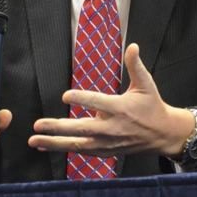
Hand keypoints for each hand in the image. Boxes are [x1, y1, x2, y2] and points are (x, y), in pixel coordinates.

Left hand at [29, 43, 194, 158]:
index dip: (82, 99)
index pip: (98, 102)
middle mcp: (112, 128)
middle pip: (82, 128)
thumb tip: (133, 46)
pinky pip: (80, 151)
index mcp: (121, 108)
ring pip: (77, 144)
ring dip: (54, 143)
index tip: (65, 95)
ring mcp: (107, 142)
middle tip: (39, 124)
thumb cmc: (152, 106)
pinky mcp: (104, 151)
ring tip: (34, 140)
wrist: (162, 135)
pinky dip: (62, 148)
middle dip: (58, 127)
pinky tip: (45, 146)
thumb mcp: (146, 84)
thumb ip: (136, 65)